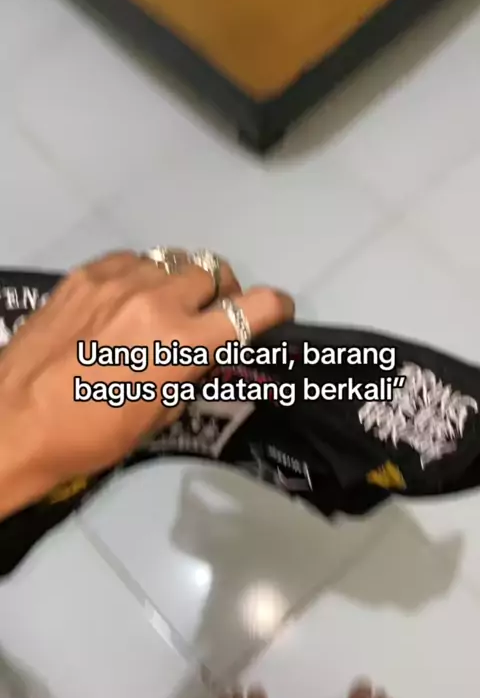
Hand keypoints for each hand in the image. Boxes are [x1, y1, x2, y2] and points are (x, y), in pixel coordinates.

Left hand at [0, 251, 293, 517]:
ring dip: (177, 282)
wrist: (13, 423)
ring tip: (160, 307)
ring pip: (170, 260)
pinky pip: (129, 260)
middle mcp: (157, 300)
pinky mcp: (84, 275)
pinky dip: (139, 277)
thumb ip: (189, 373)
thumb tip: (197, 354)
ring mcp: (117, 281)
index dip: (274, 308)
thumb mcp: (158, 415)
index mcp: (183, 343)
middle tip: (205, 315)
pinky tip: (123, 301)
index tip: (274, 313)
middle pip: (211, 271)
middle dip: (219, 293)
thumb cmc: (91, 436)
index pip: (253, 308)